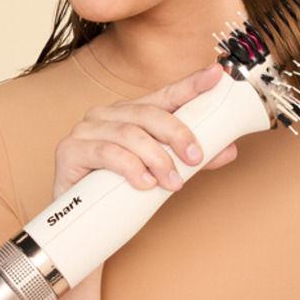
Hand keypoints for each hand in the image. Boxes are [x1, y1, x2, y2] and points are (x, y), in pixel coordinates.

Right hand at [52, 62, 237, 198]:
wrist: (80, 225)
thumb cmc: (120, 191)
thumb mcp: (161, 172)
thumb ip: (190, 160)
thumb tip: (229, 151)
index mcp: (132, 113)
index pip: (167, 94)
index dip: (192, 83)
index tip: (216, 74)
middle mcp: (109, 114)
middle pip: (149, 113)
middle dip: (178, 133)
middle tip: (196, 157)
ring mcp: (87, 129)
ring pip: (130, 134)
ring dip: (157, 158)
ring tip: (173, 183)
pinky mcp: (70, 150)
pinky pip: (106, 153)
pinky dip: (130, 168)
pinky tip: (144, 183)